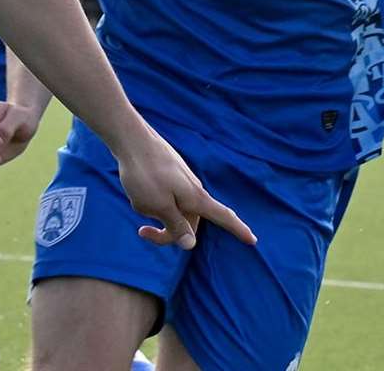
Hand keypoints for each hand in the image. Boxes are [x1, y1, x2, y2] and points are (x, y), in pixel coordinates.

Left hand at [113, 129, 256, 249]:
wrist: (131, 139)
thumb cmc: (145, 174)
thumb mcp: (158, 206)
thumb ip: (175, 225)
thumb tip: (191, 244)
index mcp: (195, 199)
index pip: (223, 217)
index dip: (238, 230)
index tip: (253, 240)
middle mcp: (193, 189)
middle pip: (189, 222)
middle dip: (167, 232)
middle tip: (143, 231)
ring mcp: (181, 180)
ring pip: (172, 209)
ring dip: (155, 213)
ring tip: (137, 198)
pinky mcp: (169, 173)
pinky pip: (162, 196)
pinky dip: (150, 199)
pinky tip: (136, 187)